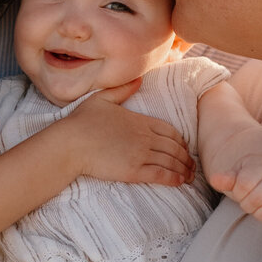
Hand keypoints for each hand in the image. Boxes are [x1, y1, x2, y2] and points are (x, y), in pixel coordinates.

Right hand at [62, 88, 194, 187]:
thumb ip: (122, 90)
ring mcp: (140, 154)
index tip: (184, 149)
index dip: (181, 141)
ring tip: (189, 177)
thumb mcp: (102, 98)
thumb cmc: (82, 121)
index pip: (170, 131)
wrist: (70, 143)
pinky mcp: (133, 170)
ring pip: (170, 162)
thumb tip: (139, 79)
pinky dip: (173, 178)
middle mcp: (144, 137)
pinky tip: (179, 182)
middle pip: (174, 148)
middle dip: (186, 158)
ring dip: (183, 170)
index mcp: (140, 121)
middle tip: (191, 166)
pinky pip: (160, 174)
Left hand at [206, 145, 261, 229]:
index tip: (242, 189)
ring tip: (259, 204)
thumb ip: (226, 178)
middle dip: (247, 203)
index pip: (243, 185)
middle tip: (250, 198)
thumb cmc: (252, 176)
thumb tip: (215, 179)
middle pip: (255, 200)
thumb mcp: (237, 173)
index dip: (238, 191)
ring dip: (259, 212)